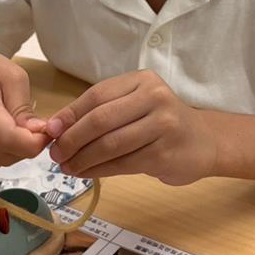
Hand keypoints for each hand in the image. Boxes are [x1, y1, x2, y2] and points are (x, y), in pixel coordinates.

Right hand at [0, 47, 49, 167]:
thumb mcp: (12, 76)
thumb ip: (24, 108)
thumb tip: (38, 135)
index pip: (6, 137)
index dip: (32, 143)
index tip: (46, 134)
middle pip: (3, 153)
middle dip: (24, 145)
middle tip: (30, 126)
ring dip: (11, 150)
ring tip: (8, 124)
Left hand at [46, 71, 217, 184]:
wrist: (204, 142)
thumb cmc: (161, 123)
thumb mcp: (135, 105)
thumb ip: (101, 111)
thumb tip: (56, 128)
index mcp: (142, 81)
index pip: (97, 95)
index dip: (70, 114)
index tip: (50, 130)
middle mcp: (155, 98)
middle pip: (101, 119)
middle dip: (72, 139)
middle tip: (55, 153)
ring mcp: (163, 126)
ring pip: (110, 144)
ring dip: (82, 159)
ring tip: (67, 167)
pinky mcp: (165, 154)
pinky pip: (122, 164)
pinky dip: (98, 170)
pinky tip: (86, 173)